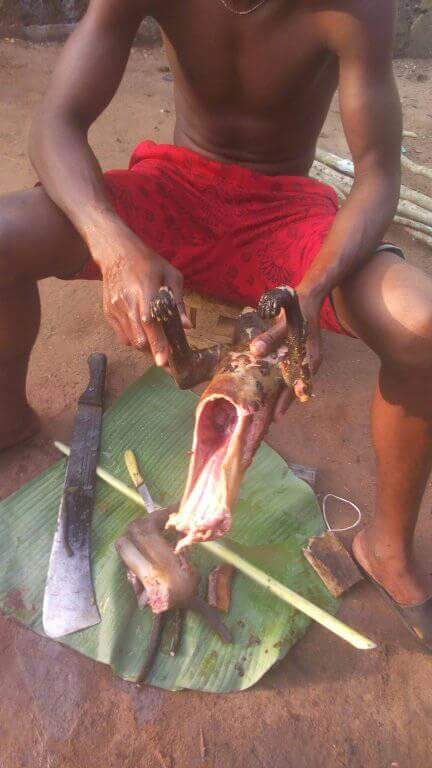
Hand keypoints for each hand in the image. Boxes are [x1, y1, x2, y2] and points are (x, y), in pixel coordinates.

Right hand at [90, 219, 190, 364]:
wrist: (116, 252)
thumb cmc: (148, 263)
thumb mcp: (171, 275)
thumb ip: (178, 302)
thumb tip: (186, 326)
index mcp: (145, 291)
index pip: (151, 323)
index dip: (158, 344)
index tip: (164, 362)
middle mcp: (127, 303)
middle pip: (140, 338)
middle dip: (154, 351)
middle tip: (167, 355)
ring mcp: (115, 309)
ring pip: (131, 341)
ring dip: (145, 345)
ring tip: (156, 339)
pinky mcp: (108, 313)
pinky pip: (122, 336)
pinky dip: (134, 338)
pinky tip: (142, 329)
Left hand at [250, 288, 322, 419]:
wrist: (309, 296)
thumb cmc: (297, 308)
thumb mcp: (284, 321)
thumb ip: (270, 336)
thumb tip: (255, 351)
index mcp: (310, 357)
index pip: (297, 384)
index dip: (286, 401)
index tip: (277, 416)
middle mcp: (310, 362)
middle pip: (296, 388)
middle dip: (283, 404)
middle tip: (268, 423)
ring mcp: (307, 360)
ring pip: (294, 383)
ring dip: (282, 397)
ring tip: (268, 413)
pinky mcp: (301, 356)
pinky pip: (292, 375)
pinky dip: (283, 385)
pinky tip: (272, 392)